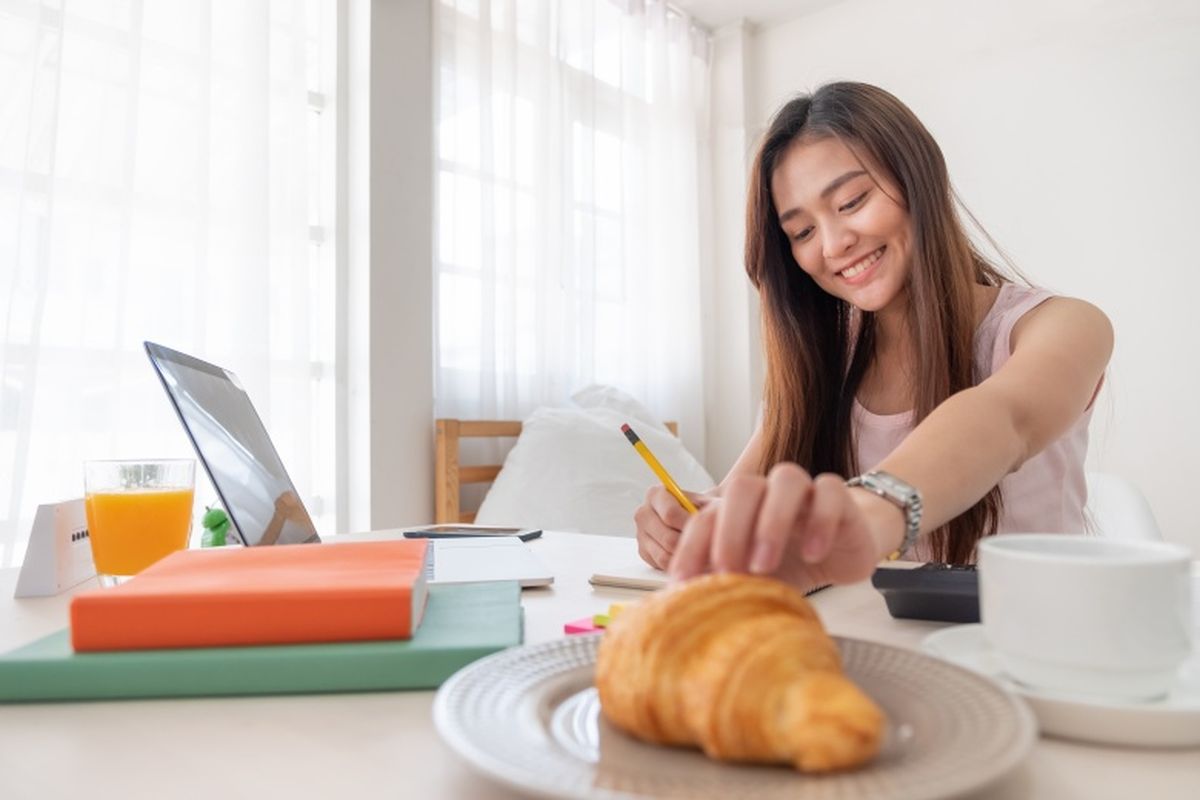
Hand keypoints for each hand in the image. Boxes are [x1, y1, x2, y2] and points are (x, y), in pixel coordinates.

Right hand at [634, 486, 711, 569]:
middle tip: (705, 545)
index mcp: (656, 495)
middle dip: (690, 544)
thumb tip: (707, 525)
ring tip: (700, 551)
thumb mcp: (710, 503)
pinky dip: (677, 564)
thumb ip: (708, 509)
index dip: (690, 526)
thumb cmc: (705, 509)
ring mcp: (640, 534)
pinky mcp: (643, 552)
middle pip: (668, 538)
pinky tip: (689, 556)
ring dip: (685, 557)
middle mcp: (643, 513)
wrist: (697, 519)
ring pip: (664, 555)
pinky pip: (661, 565)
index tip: (705, 530)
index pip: (670, 514)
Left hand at [668, 463, 904, 589]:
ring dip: (771, 521)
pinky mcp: (839, 498)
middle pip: (743, 488)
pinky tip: (814, 554)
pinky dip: (820, 520)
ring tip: (765, 564)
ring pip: (786, 480)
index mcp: (739, 510)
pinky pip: (829, 491)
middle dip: (730, 530)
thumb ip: (722, 584)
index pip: (705, 517)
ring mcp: (804, 492)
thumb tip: (682, 604)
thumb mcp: (752, 580)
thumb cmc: (790, 566)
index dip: (691, 547)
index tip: (684, 581)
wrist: (839, 556)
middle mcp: (768, 493)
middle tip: (729, 569)